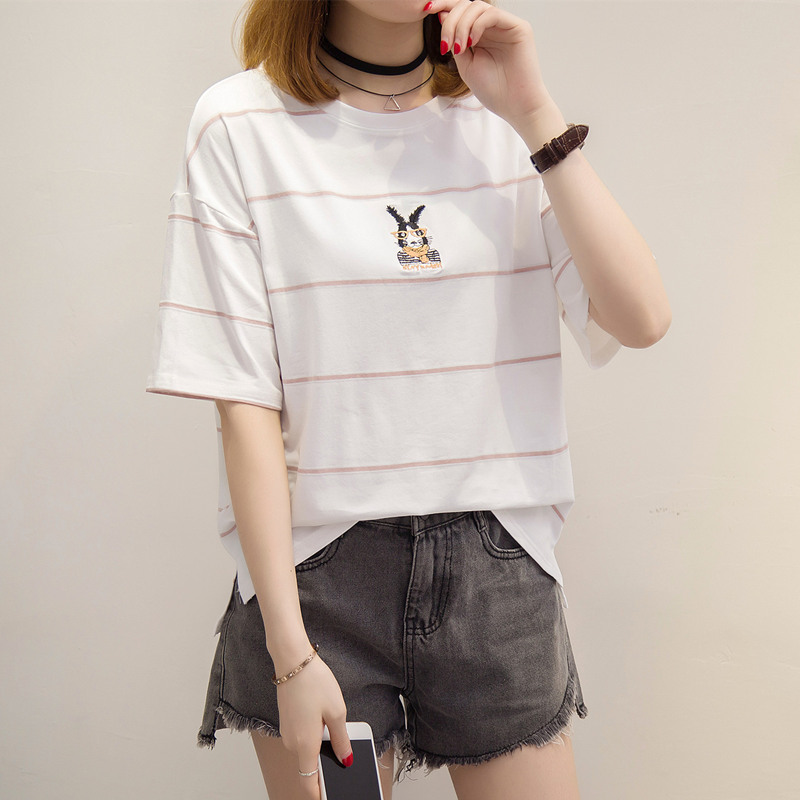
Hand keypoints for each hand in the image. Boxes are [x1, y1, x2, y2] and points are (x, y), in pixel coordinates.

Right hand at [276, 654, 352, 798]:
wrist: (293, 661)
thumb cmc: (314, 682)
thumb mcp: (337, 711)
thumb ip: (342, 740)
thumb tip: (346, 759)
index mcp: (305, 744)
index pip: (308, 782)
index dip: (320, 792)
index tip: (332, 793)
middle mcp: (292, 742)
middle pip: (308, 765)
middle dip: (325, 763)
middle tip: (344, 752)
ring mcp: (287, 732)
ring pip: (305, 749)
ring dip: (319, 745)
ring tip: (333, 724)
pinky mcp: (287, 722)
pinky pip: (301, 736)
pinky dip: (312, 734)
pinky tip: (323, 717)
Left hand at [427, 0, 555, 128]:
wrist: (514, 106)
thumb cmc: (493, 90)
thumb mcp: (465, 64)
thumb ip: (455, 40)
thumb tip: (441, 14)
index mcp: (480, 34)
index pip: (461, 11)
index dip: (443, 6)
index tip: (426, 9)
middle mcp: (493, 27)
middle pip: (466, 6)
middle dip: (450, 20)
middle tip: (445, 45)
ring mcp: (506, 26)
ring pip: (478, 7)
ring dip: (461, 25)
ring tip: (459, 48)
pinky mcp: (519, 27)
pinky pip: (492, 14)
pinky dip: (477, 25)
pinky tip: (471, 43)